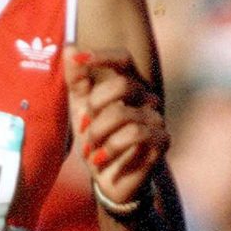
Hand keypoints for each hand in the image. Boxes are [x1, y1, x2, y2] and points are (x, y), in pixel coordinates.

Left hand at [65, 48, 169, 211]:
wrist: (108, 182)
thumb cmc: (96, 144)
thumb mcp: (80, 111)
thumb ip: (76, 82)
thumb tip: (69, 48)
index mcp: (128, 87)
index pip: (124, 59)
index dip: (102, 56)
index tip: (78, 59)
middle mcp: (146, 98)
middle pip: (122, 85)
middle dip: (95, 107)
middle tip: (83, 128)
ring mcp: (156, 119)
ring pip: (123, 113)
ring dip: (98, 134)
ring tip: (90, 150)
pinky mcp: (162, 140)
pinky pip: (135, 135)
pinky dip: (111, 148)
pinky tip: (101, 160)